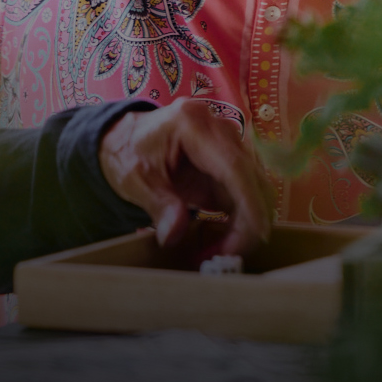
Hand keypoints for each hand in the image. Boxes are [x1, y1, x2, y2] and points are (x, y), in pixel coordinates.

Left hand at [97, 101, 272, 256]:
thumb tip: (174, 236)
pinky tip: (225, 241)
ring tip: (223, 251)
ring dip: (247, 222)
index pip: (233, 166)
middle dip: (250, 220)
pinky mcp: (230, 162)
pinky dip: (240, 219)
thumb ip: (158, 205)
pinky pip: (245, 192)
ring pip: (255, 186)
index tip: (256, 235)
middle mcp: (220, 129)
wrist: (125, 138)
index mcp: (194, 125)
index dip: (250, 203)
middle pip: (252, 176)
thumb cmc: (126, 152)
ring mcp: (228, 144)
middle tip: (230, 256)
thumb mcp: (134, 179)